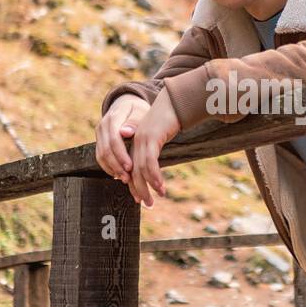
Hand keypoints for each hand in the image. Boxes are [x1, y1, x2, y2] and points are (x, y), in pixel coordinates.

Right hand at [96, 94, 150, 185]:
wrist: (126, 106)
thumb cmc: (138, 111)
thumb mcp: (140, 112)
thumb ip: (134, 122)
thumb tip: (125, 132)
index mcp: (113, 117)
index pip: (114, 139)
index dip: (121, 155)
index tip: (130, 167)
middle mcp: (102, 125)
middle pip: (105, 150)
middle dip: (116, 166)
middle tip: (128, 178)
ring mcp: (99, 134)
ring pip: (100, 155)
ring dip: (112, 169)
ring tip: (125, 179)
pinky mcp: (99, 141)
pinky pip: (100, 157)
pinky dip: (108, 167)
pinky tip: (118, 175)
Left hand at [127, 90, 181, 208]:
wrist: (175, 102)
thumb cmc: (170, 120)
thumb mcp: (159, 138)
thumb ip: (153, 151)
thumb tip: (154, 166)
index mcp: (135, 143)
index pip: (130, 168)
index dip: (133, 185)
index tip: (139, 199)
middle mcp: (135, 142)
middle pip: (132, 172)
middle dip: (138, 190)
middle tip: (147, 204)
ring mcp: (142, 140)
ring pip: (140, 170)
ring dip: (147, 187)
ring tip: (155, 199)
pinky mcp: (151, 138)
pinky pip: (150, 162)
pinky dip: (154, 177)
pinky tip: (160, 187)